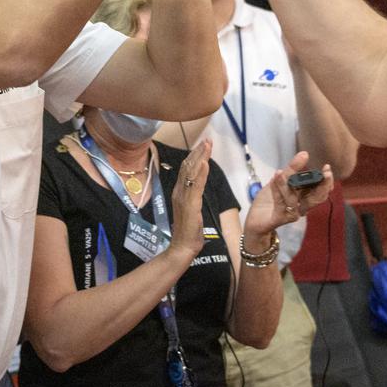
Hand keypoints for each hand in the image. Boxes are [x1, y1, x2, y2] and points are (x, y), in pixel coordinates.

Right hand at [168, 139, 211, 260]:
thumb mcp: (192, 209)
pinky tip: (205, 163)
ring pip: (192, 173)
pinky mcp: (190, 205)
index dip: (194, 156)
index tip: (203, 144)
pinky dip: (200, 173)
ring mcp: (184, 198)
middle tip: (207, 139)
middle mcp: (179, 192)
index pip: (186, 169)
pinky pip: (196, 186)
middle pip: (188, 167)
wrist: (183, 247)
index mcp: (180, 192)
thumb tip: (198, 186)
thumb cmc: (189, 231)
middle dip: (198, 152)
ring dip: (200, 157)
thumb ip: (193, 197)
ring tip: (207, 145)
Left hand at [243, 150, 333, 239]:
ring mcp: (292, 213)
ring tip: (280, 172)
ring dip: (287, 184)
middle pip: (317, 198)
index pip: (321, 191)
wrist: (255, 218)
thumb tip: (304, 154)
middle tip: (325, 173)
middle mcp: (302, 206)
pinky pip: (281, 204)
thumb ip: (292, 169)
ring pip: (295, 199)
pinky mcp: (280, 218)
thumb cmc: (271, 200)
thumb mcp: (280, 180)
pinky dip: (277, 191)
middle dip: (322, 185)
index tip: (327, 168)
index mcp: (304, 197)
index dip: (326, 181)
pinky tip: (275, 178)